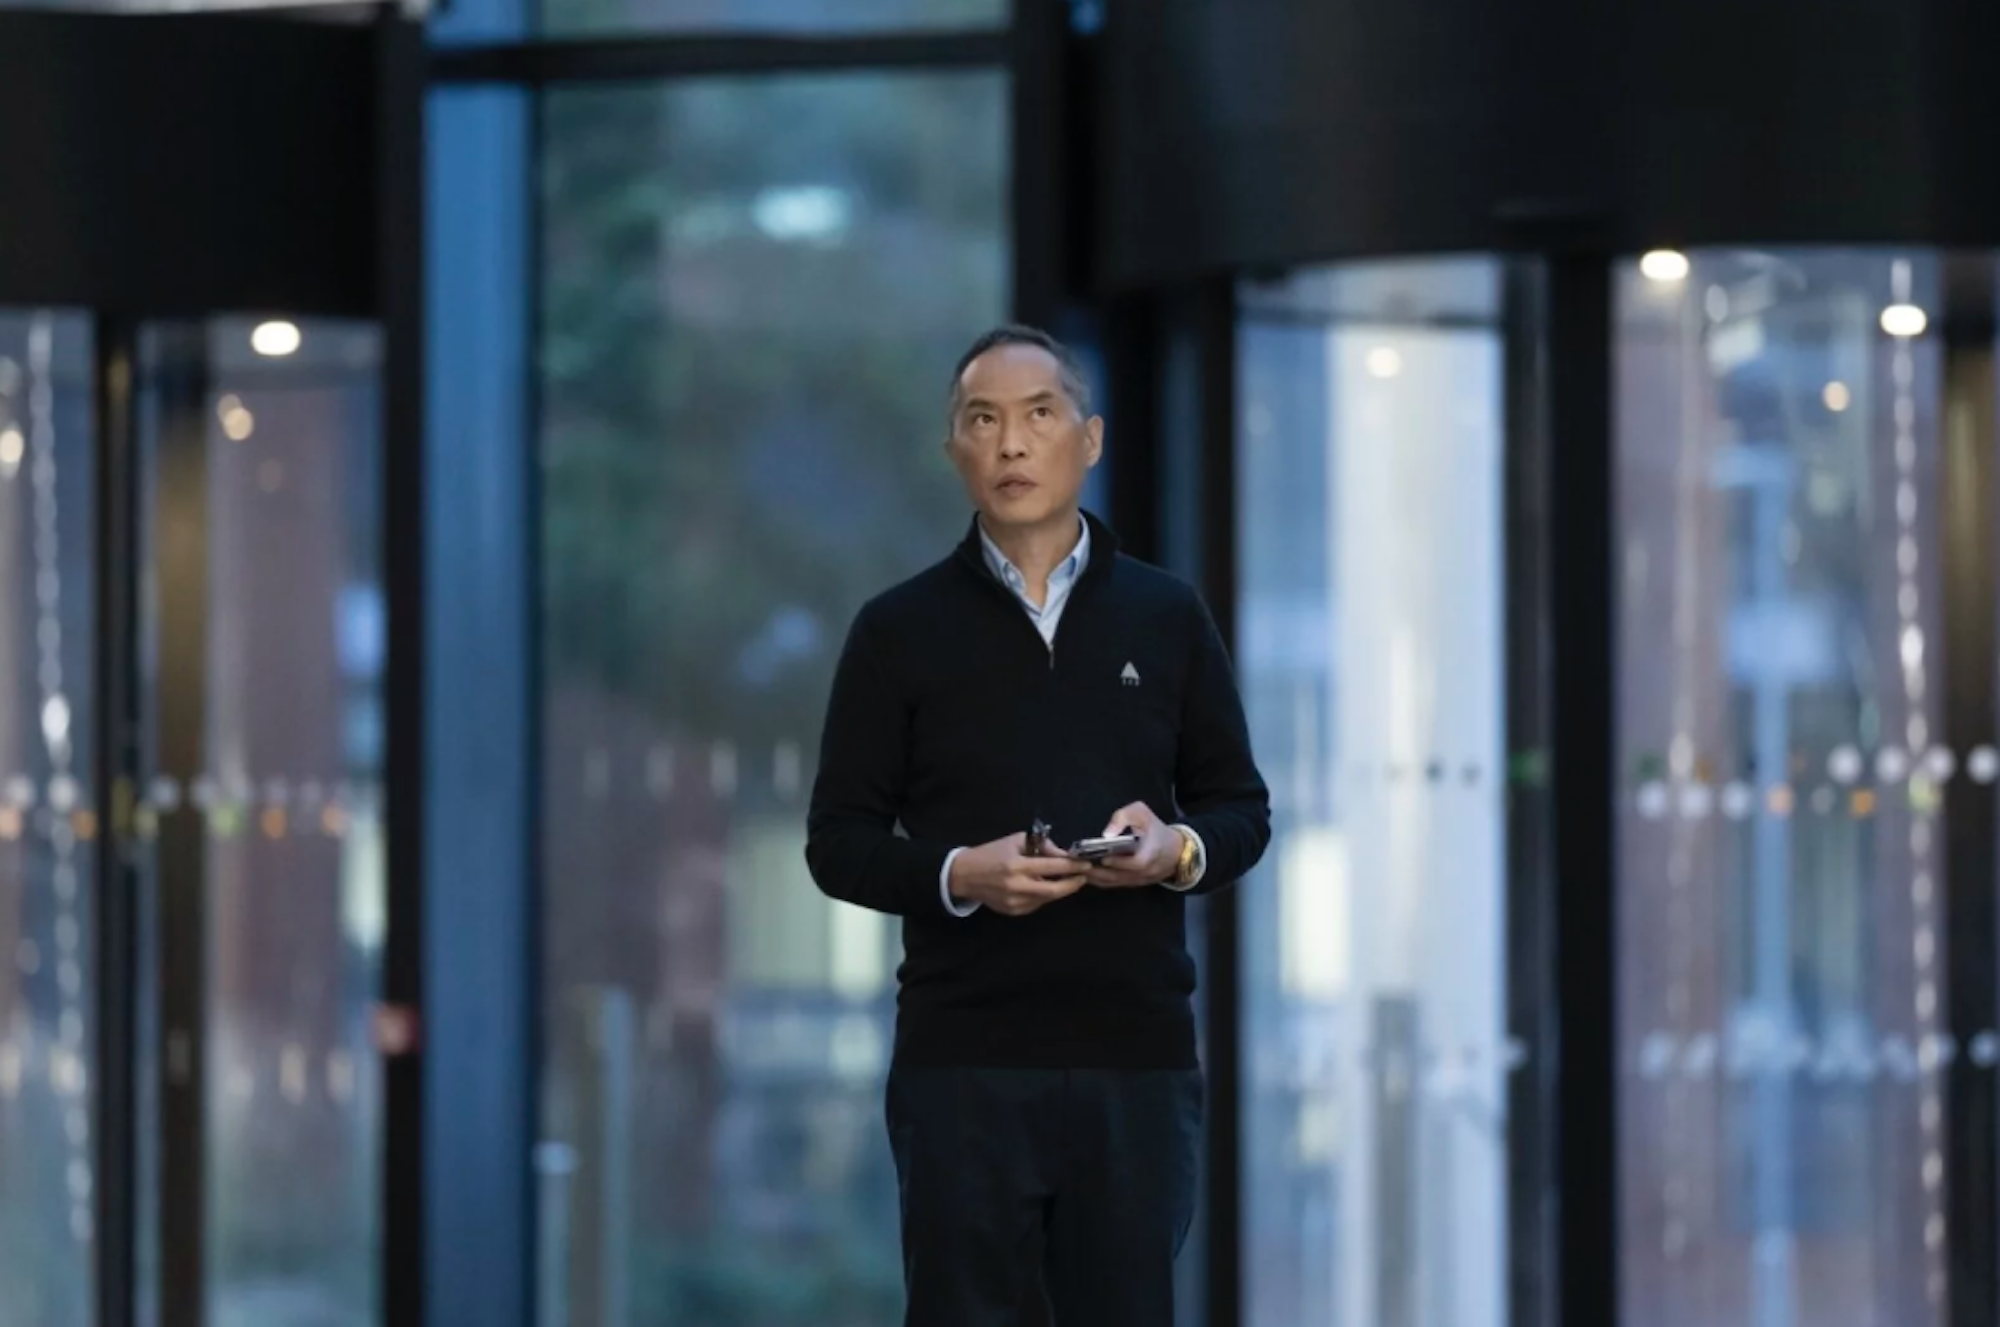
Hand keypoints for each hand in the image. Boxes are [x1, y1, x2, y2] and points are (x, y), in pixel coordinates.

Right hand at [949, 832, 1089, 916]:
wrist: (965, 874)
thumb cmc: (991, 852)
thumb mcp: (1016, 841)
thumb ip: (1041, 846)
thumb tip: (1064, 854)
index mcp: (1016, 865)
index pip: (1052, 867)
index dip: (1072, 866)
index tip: (1085, 864)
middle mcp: (1017, 886)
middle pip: (1054, 891)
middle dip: (1072, 884)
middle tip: (1083, 877)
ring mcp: (1015, 902)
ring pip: (1047, 899)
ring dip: (1060, 890)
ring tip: (1067, 880)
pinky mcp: (1013, 911)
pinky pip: (1036, 904)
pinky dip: (1044, 896)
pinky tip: (1044, 886)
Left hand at [1084, 802, 1181, 887]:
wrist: (1175, 850)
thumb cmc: (1155, 828)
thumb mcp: (1142, 813)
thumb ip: (1123, 817)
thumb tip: (1106, 834)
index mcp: (1152, 853)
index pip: (1136, 863)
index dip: (1119, 862)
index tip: (1102, 858)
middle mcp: (1146, 871)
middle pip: (1120, 876)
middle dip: (1098, 872)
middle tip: (1079, 865)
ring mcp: (1140, 880)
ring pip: (1116, 882)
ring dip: (1096, 878)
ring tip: (1078, 870)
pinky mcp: (1135, 884)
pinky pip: (1116, 884)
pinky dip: (1101, 881)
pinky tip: (1087, 875)